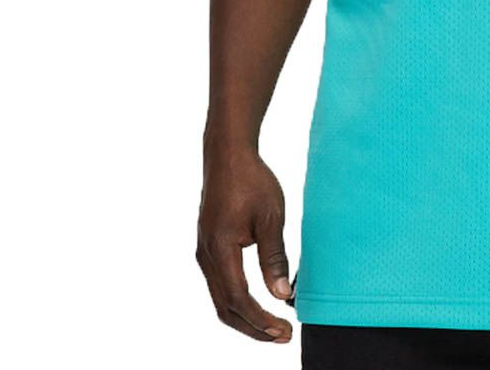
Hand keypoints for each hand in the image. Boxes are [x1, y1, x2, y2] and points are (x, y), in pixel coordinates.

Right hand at [196, 147, 293, 342]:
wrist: (228, 155)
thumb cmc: (252, 181)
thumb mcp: (271, 217)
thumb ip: (274, 258)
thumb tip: (283, 294)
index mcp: (220, 249)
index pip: (239, 299)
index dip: (261, 319)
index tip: (284, 330)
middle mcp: (206, 256)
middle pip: (226, 308)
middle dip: (254, 327)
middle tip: (283, 336)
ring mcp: (204, 252)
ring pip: (221, 299)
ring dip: (246, 317)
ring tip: (274, 325)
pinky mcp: (208, 246)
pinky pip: (220, 284)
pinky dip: (238, 300)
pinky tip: (259, 301)